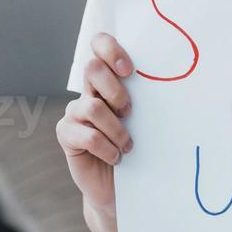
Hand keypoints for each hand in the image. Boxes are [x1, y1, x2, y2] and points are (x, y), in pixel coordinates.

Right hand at [56, 32, 135, 215]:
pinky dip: (107, 148)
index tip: (130, 71)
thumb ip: (142, 97)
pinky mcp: (66, 134)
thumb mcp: (143, 119)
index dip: (111, 50)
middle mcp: (88, 91)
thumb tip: (165, 79)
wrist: (119, 186)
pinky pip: (87, 135)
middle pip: (92, 68)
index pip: (99, 45)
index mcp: (108, 80)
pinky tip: (116, 157)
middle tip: (129, 111)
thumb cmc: (137, 148)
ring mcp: (74, 112)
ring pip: (93, 106)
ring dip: (117, 129)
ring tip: (127, 145)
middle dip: (116, 90)